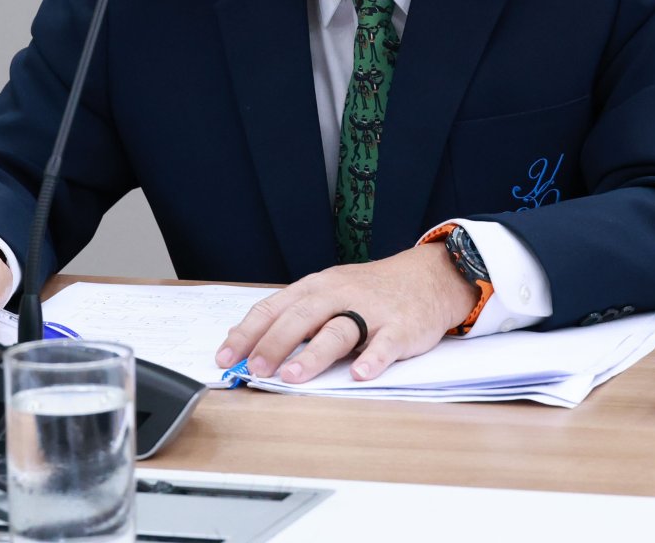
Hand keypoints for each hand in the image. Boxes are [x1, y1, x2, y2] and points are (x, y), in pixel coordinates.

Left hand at [215, 245, 475, 383]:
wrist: (428, 277)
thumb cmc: (370, 291)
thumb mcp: (329, 291)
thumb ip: (294, 315)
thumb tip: (248, 341)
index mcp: (317, 287)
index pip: (275, 307)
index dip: (248, 332)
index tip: (225, 356)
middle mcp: (341, 295)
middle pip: (303, 317)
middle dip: (275, 343)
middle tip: (254, 368)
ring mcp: (372, 311)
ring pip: (339, 330)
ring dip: (314, 354)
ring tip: (292, 376)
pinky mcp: (401, 327)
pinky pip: (386, 343)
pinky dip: (373, 359)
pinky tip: (359, 374)